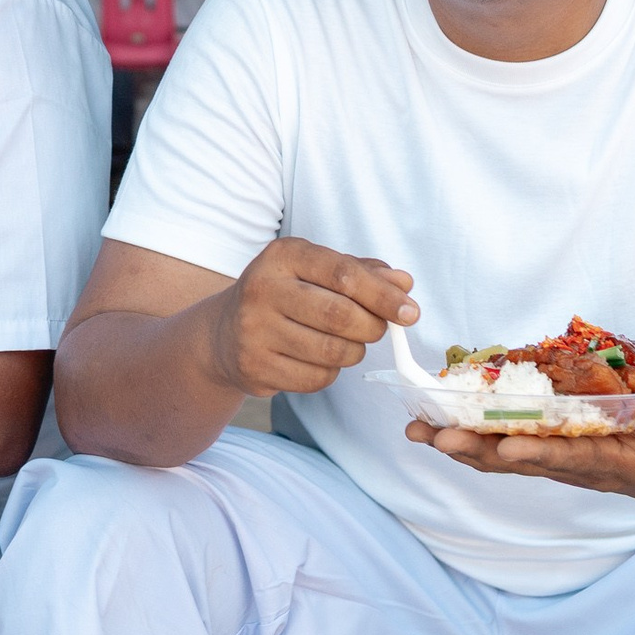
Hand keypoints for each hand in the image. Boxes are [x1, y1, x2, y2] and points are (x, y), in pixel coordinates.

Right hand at [202, 238, 417, 397]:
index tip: (411, 313)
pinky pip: (316, 379)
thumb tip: (403, 284)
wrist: (224, 333)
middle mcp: (262, 288)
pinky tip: (316, 359)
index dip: (384, 296)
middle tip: (376, 329)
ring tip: (343, 342)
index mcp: (283, 255)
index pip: (344, 275)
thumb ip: (362, 273)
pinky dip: (329, 373)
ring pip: (332, 352)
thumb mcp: (317, 272)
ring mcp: (253, 330)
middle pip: (341, 316)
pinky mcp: (254, 366)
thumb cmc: (286, 295)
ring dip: (352, 352)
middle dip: (372, 327)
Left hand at [408, 398, 634, 500]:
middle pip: (518, 461)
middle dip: (477, 449)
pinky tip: (434, 426)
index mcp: (610, 461)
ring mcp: (556, 458)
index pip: (570, 458)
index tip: (508, 446)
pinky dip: (469, 436)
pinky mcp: (546, 447)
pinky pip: (501, 445)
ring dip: (459, 444)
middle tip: (436, 438)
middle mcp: (574, 464)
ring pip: (501, 455)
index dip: (539, 453)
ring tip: (417, 431)